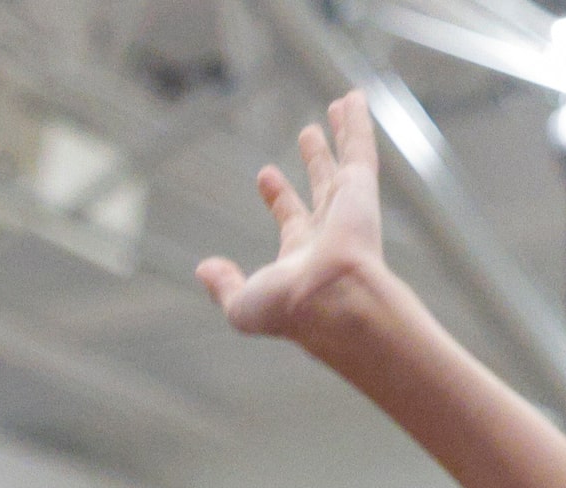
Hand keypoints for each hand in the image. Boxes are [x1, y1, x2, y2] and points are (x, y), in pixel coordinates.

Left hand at [197, 90, 391, 346]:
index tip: (266, 174)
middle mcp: (329, 229)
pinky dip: (357, 122)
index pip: (291, 218)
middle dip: (316, 159)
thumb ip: (224, 286)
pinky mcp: (361, 188)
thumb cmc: (288, 311)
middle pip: (322, 185)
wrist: (329, 303)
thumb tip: (204, 269)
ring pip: (346, 160)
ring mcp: (348, 207)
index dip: (279, 196)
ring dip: (342, 132)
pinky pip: (359, 146)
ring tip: (340, 103)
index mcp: (302, 255)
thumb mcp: (243, 305)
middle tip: (307, 133)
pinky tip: (353, 98)